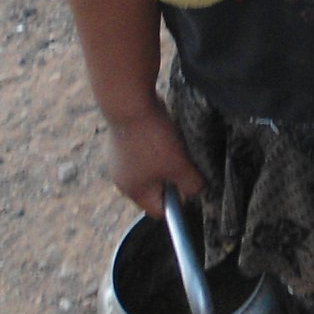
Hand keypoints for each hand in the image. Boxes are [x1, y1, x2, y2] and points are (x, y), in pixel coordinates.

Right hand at [105, 100, 204, 217]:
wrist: (128, 103)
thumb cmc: (153, 139)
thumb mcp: (179, 165)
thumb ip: (191, 184)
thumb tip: (196, 192)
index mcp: (133, 190)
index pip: (157, 210)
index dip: (177, 204)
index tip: (190, 185)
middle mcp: (121, 179)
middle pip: (153, 189)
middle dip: (171, 179)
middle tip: (184, 163)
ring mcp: (118, 159)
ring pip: (149, 168)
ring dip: (164, 161)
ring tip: (173, 145)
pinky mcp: (121, 141)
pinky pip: (143, 151)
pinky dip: (154, 146)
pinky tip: (162, 133)